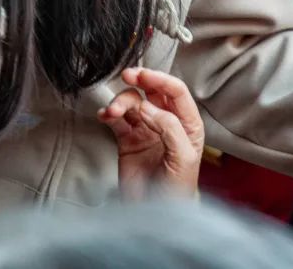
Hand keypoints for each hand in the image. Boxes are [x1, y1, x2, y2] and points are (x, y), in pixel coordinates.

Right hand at [98, 67, 204, 200]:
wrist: (157, 216)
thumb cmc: (178, 191)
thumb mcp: (183, 158)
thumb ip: (169, 128)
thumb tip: (146, 107)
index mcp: (187, 124)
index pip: (175, 92)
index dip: (159, 79)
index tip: (142, 75)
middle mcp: (166, 123)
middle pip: (152, 92)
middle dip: (139, 81)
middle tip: (126, 77)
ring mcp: (146, 130)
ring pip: (132, 103)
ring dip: (121, 101)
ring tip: (112, 112)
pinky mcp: (128, 140)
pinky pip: (117, 119)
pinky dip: (109, 113)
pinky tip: (105, 116)